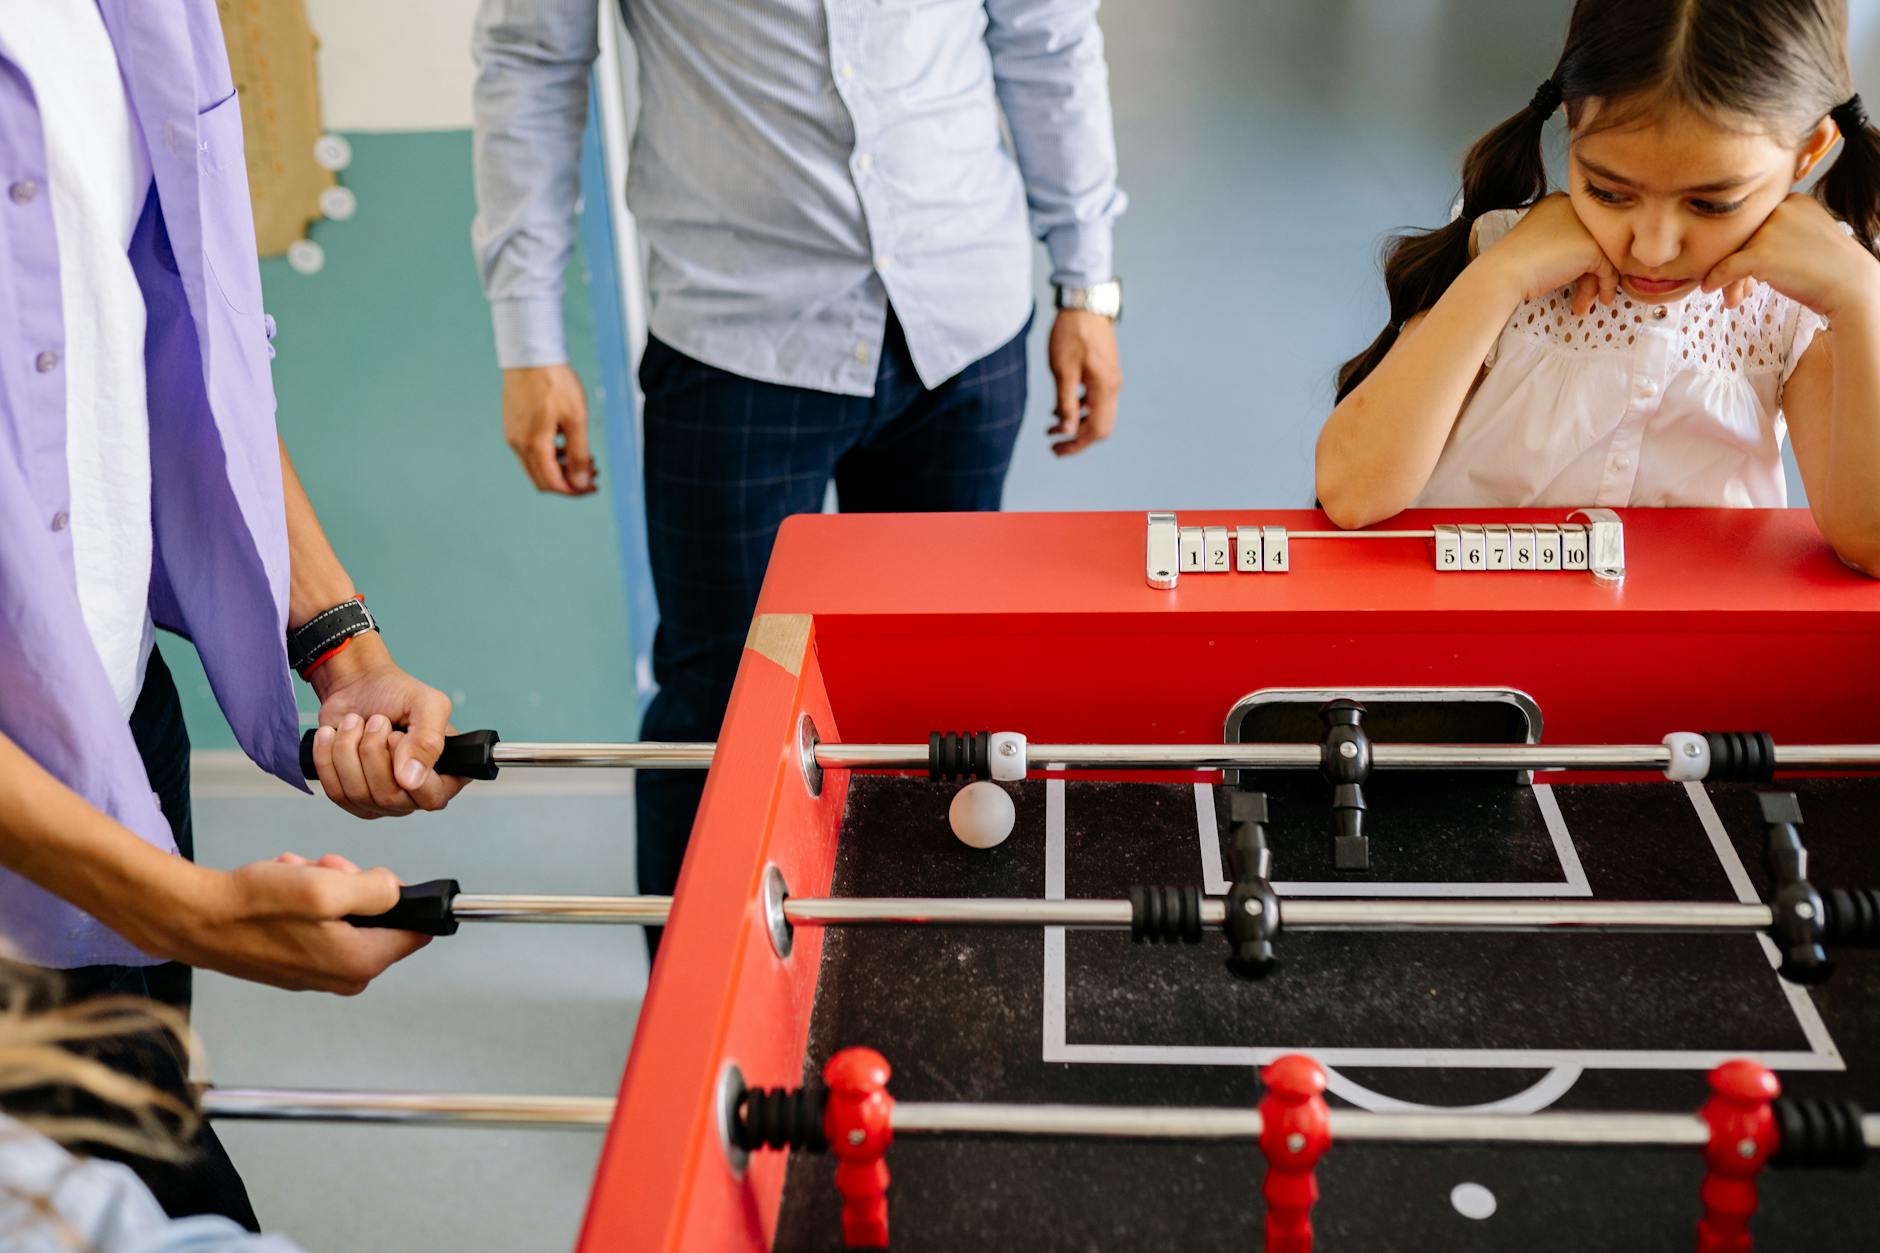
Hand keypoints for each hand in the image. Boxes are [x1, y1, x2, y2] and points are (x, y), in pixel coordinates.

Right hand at [136, 856, 428, 994]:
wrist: (195, 918)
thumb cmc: (254, 905)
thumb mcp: (326, 886)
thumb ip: (377, 890)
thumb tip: (398, 891)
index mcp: (360, 962)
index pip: (415, 930)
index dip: (399, 895)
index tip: (371, 880)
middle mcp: (344, 975)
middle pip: (378, 916)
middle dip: (353, 884)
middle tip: (324, 869)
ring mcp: (318, 971)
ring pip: (346, 913)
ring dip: (325, 886)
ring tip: (296, 874)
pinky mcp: (296, 962)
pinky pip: (319, 921)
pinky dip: (305, 898)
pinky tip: (283, 886)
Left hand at [307, 633, 465, 817]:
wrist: (358, 685)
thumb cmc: (396, 693)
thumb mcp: (427, 704)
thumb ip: (428, 740)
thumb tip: (410, 781)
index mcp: (447, 775)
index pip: (430, 796)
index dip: (408, 766)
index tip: (397, 735)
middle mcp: (416, 794)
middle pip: (388, 797)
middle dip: (372, 750)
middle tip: (376, 721)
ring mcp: (382, 800)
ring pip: (356, 794)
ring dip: (348, 749)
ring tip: (355, 724)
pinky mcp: (351, 798)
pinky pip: (334, 792)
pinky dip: (326, 756)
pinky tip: (334, 736)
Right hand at [503, 364, 596, 494]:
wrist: (530, 355)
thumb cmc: (555, 383)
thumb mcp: (576, 419)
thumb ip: (578, 454)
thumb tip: (580, 483)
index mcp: (534, 445)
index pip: (553, 484)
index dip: (575, 491)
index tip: (593, 486)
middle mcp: (518, 444)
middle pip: (543, 480)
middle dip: (569, 482)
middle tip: (592, 473)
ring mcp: (512, 435)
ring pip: (536, 467)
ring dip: (560, 469)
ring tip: (584, 458)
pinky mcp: (512, 426)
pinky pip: (530, 452)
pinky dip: (550, 456)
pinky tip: (566, 443)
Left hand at [1047, 309, 1122, 455]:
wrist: (1085, 304)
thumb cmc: (1071, 334)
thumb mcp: (1062, 371)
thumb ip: (1066, 403)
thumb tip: (1068, 431)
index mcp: (1104, 388)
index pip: (1096, 430)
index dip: (1077, 444)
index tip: (1057, 450)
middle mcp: (1112, 387)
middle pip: (1100, 426)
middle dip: (1078, 438)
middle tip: (1054, 444)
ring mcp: (1111, 379)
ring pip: (1098, 413)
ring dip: (1077, 423)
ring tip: (1052, 426)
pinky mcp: (1105, 372)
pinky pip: (1096, 399)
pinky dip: (1081, 408)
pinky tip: (1061, 406)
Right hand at [1484, 193, 1618, 314]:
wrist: (1504, 273)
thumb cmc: (1513, 263)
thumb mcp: (1541, 243)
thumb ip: (1563, 242)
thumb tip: (1588, 263)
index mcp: (1559, 202)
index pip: (1583, 229)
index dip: (1582, 256)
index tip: (1577, 278)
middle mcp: (1576, 209)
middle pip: (1596, 242)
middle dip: (1591, 273)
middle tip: (1584, 296)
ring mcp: (1586, 227)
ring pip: (1604, 257)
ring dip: (1596, 283)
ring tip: (1585, 304)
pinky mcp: (1592, 247)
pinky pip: (1609, 270)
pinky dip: (1606, 287)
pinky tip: (1599, 300)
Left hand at [1701, 193, 1879, 318]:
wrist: (1851, 288)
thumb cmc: (1827, 269)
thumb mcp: (1802, 237)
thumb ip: (1772, 235)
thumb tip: (1731, 251)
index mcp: (1793, 200)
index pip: (1755, 222)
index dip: (1747, 246)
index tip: (1749, 269)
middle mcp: (1781, 209)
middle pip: (1742, 237)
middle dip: (1737, 263)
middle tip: (1741, 288)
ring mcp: (1771, 230)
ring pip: (1733, 253)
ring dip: (1731, 278)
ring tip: (1736, 296)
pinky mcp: (1761, 254)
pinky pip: (1725, 267)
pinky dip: (1716, 279)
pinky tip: (1709, 289)